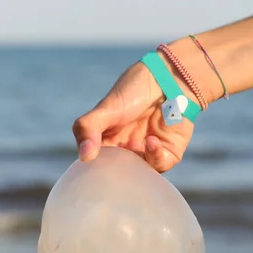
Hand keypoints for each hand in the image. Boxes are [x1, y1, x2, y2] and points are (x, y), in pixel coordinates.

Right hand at [72, 60, 194, 172]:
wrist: (167, 77)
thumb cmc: (133, 90)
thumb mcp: (105, 108)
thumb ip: (88, 128)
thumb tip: (84, 157)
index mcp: (108, 144)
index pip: (97, 166)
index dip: (95, 169)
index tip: (94, 166)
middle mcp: (127, 153)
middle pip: (119, 175)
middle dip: (118, 170)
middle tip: (118, 157)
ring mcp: (147, 156)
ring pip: (139, 174)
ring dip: (136, 162)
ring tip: (135, 143)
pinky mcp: (167, 155)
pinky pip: (159, 166)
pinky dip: (154, 157)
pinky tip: (151, 141)